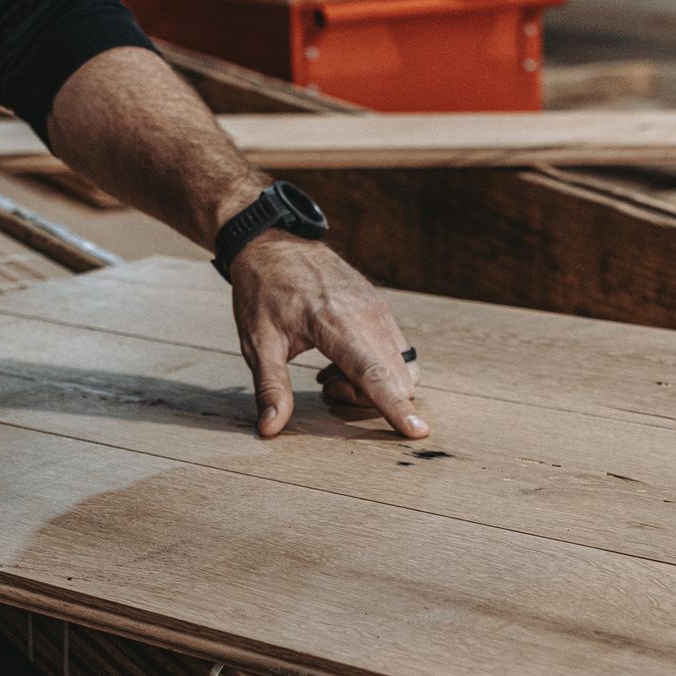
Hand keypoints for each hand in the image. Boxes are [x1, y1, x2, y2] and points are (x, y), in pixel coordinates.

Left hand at [229, 234, 427, 439]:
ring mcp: (379, 310)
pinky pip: (397, 353)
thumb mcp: (257, 342)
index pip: (374, 373)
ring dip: (373, 386)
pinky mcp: (381, 309)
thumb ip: (270, 387)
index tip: (418, 432)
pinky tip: (341, 360)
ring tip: (329, 374)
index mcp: (335, 322)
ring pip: (402, 369)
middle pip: (395, 379)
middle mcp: (367, 315)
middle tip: (325, 385)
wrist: (273, 242)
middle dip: (367, 399)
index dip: (395, 407)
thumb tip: (270, 429)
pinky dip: (377, 369)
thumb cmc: (262, 290)